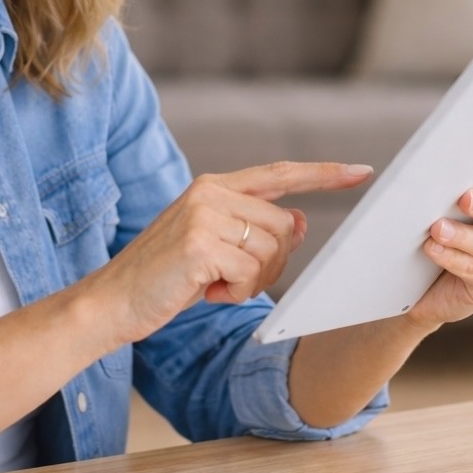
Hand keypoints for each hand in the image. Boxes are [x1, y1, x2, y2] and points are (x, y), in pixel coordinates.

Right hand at [80, 161, 372, 345]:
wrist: (111, 301)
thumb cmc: (165, 277)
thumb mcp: (214, 249)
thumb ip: (254, 230)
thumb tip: (298, 221)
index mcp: (214, 187)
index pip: (280, 174)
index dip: (323, 174)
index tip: (361, 171)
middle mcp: (210, 192)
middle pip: (283, 227)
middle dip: (271, 264)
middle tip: (233, 281)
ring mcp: (204, 215)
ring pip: (271, 252)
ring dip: (250, 282)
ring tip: (213, 284)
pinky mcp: (200, 244)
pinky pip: (250, 274)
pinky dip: (234, 293)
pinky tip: (204, 291)